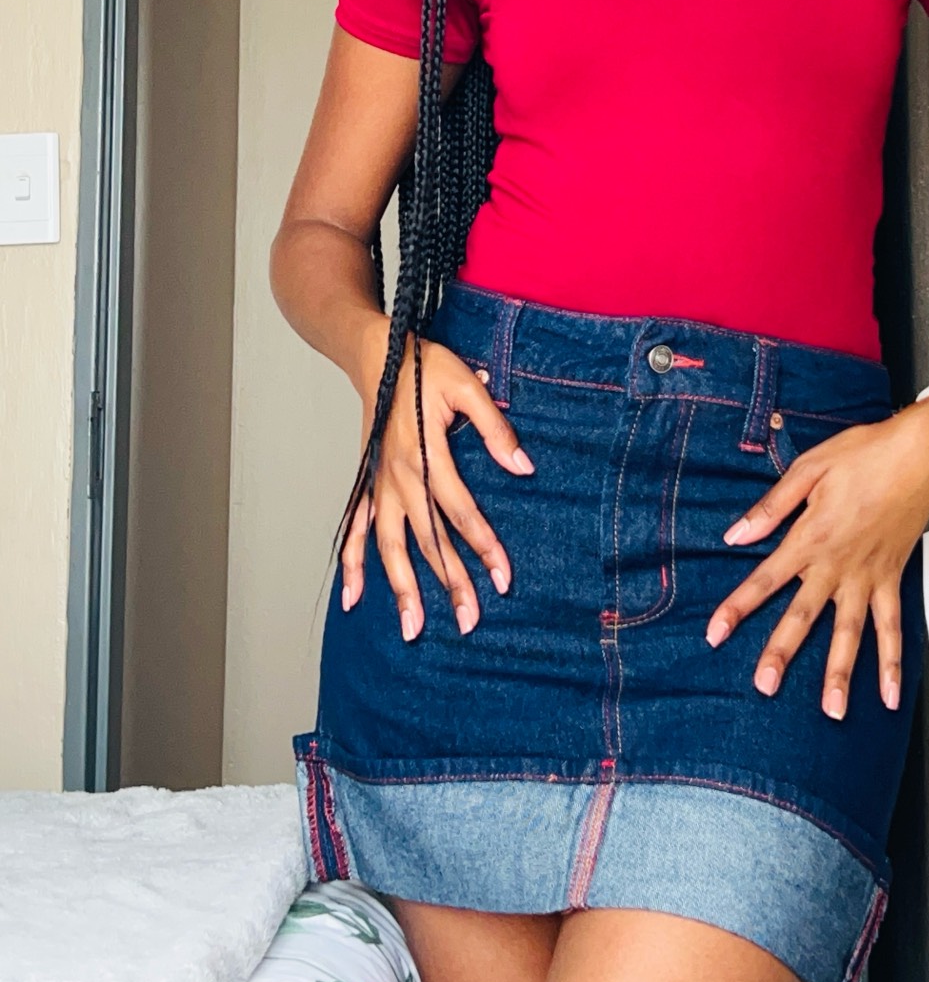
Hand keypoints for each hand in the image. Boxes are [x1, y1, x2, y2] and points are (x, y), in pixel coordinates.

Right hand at [341, 318, 533, 639]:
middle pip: (427, 541)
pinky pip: (355, 529)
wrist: (375, 354)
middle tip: (470, 622)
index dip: (484, 547)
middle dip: (449, 583)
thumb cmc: (424, 367)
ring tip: (413, 627)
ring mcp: (378, 484)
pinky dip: (352, 563)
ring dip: (401, 588)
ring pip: (388, 546)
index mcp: (426, 456)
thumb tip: (523, 467)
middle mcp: (398, 478)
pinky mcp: (367, 483)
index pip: (460, 513)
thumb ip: (495, 427)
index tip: (503, 579)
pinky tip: (354, 597)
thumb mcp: (467, 386)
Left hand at [705, 396, 928, 717]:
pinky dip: (892, 662)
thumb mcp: (809, 468)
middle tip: (764, 686)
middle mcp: (839, 564)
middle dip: (781, 652)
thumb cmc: (866, 454)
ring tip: (830, 710)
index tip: (715, 633)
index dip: (739, 606)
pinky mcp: (893, 579)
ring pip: (851, 633)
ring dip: (839, 673)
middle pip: (804, 615)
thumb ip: (771, 507)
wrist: (920, 454)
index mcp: (812, 536)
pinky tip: (887, 695)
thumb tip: (736, 535)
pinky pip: (893, 627)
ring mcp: (869, 576)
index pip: (767, 578)